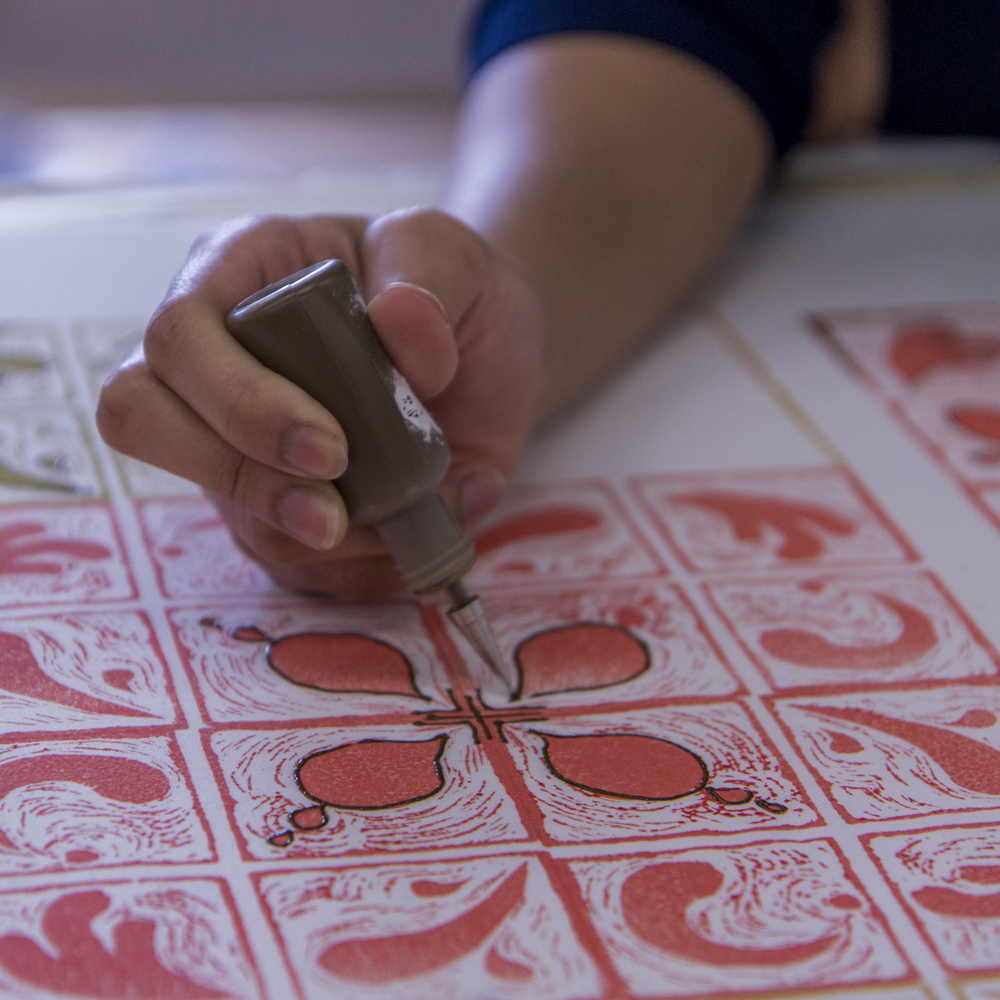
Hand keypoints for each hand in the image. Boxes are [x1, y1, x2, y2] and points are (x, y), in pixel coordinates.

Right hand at [97, 209, 545, 596]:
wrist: (490, 354)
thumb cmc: (451, 287)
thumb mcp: (449, 251)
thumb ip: (427, 274)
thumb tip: (399, 324)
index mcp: (238, 274)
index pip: (180, 336)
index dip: (239, 403)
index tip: (331, 449)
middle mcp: (219, 359)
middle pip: (147, 422)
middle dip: (240, 480)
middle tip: (332, 515)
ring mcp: (241, 439)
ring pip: (227, 509)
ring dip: (314, 540)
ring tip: (409, 519)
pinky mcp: (281, 501)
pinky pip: (286, 556)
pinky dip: (355, 564)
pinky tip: (417, 532)